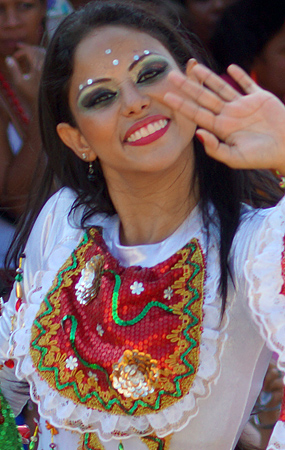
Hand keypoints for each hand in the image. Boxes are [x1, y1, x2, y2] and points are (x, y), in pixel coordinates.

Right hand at [5, 43, 45, 107]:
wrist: (42, 105)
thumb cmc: (29, 95)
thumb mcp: (18, 83)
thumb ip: (13, 70)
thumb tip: (8, 58)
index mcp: (38, 68)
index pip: (30, 52)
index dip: (21, 51)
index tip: (14, 56)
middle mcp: (45, 67)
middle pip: (37, 50)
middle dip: (27, 47)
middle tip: (19, 47)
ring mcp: (50, 69)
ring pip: (44, 53)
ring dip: (34, 50)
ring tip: (26, 51)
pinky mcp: (51, 72)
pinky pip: (47, 59)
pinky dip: (40, 55)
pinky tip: (34, 58)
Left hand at [164, 63, 284, 173]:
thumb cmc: (260, 157)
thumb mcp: (234, 158)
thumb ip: (214, 148)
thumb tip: (198, 133)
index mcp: (221, 128)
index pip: (196, 113)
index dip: (181, 104)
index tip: (166, 96)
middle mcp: (229, 115)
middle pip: (203, 97)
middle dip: (187, 86)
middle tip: (170, 75)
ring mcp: (244, 105)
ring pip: (221, 87)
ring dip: (207, 77)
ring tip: (193, 66)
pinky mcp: (260, 98)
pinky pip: (247, 84)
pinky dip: (239, 75)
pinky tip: (229, 67)